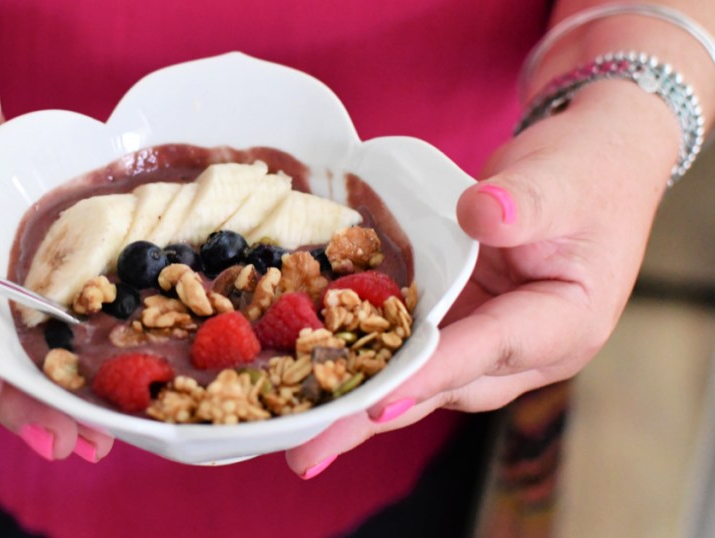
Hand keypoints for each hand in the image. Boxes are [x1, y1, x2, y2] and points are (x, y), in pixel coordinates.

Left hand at [285, 80, 679, 476]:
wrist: (590, 166)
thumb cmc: (585, 173)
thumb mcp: (562, 179)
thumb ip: (523, 201)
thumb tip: (480, 214)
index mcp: (565, 324)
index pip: (490, 350)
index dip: (432, 374)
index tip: (378, 402)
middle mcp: (524, 351)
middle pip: (442, 386)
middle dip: (371, 417)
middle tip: (306, 451)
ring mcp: (486, 342)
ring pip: (418, 378)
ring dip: (357, 401)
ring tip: (296, 430)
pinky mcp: (457, 325)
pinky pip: (405, 347)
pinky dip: (361, 360)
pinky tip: (308, 372)